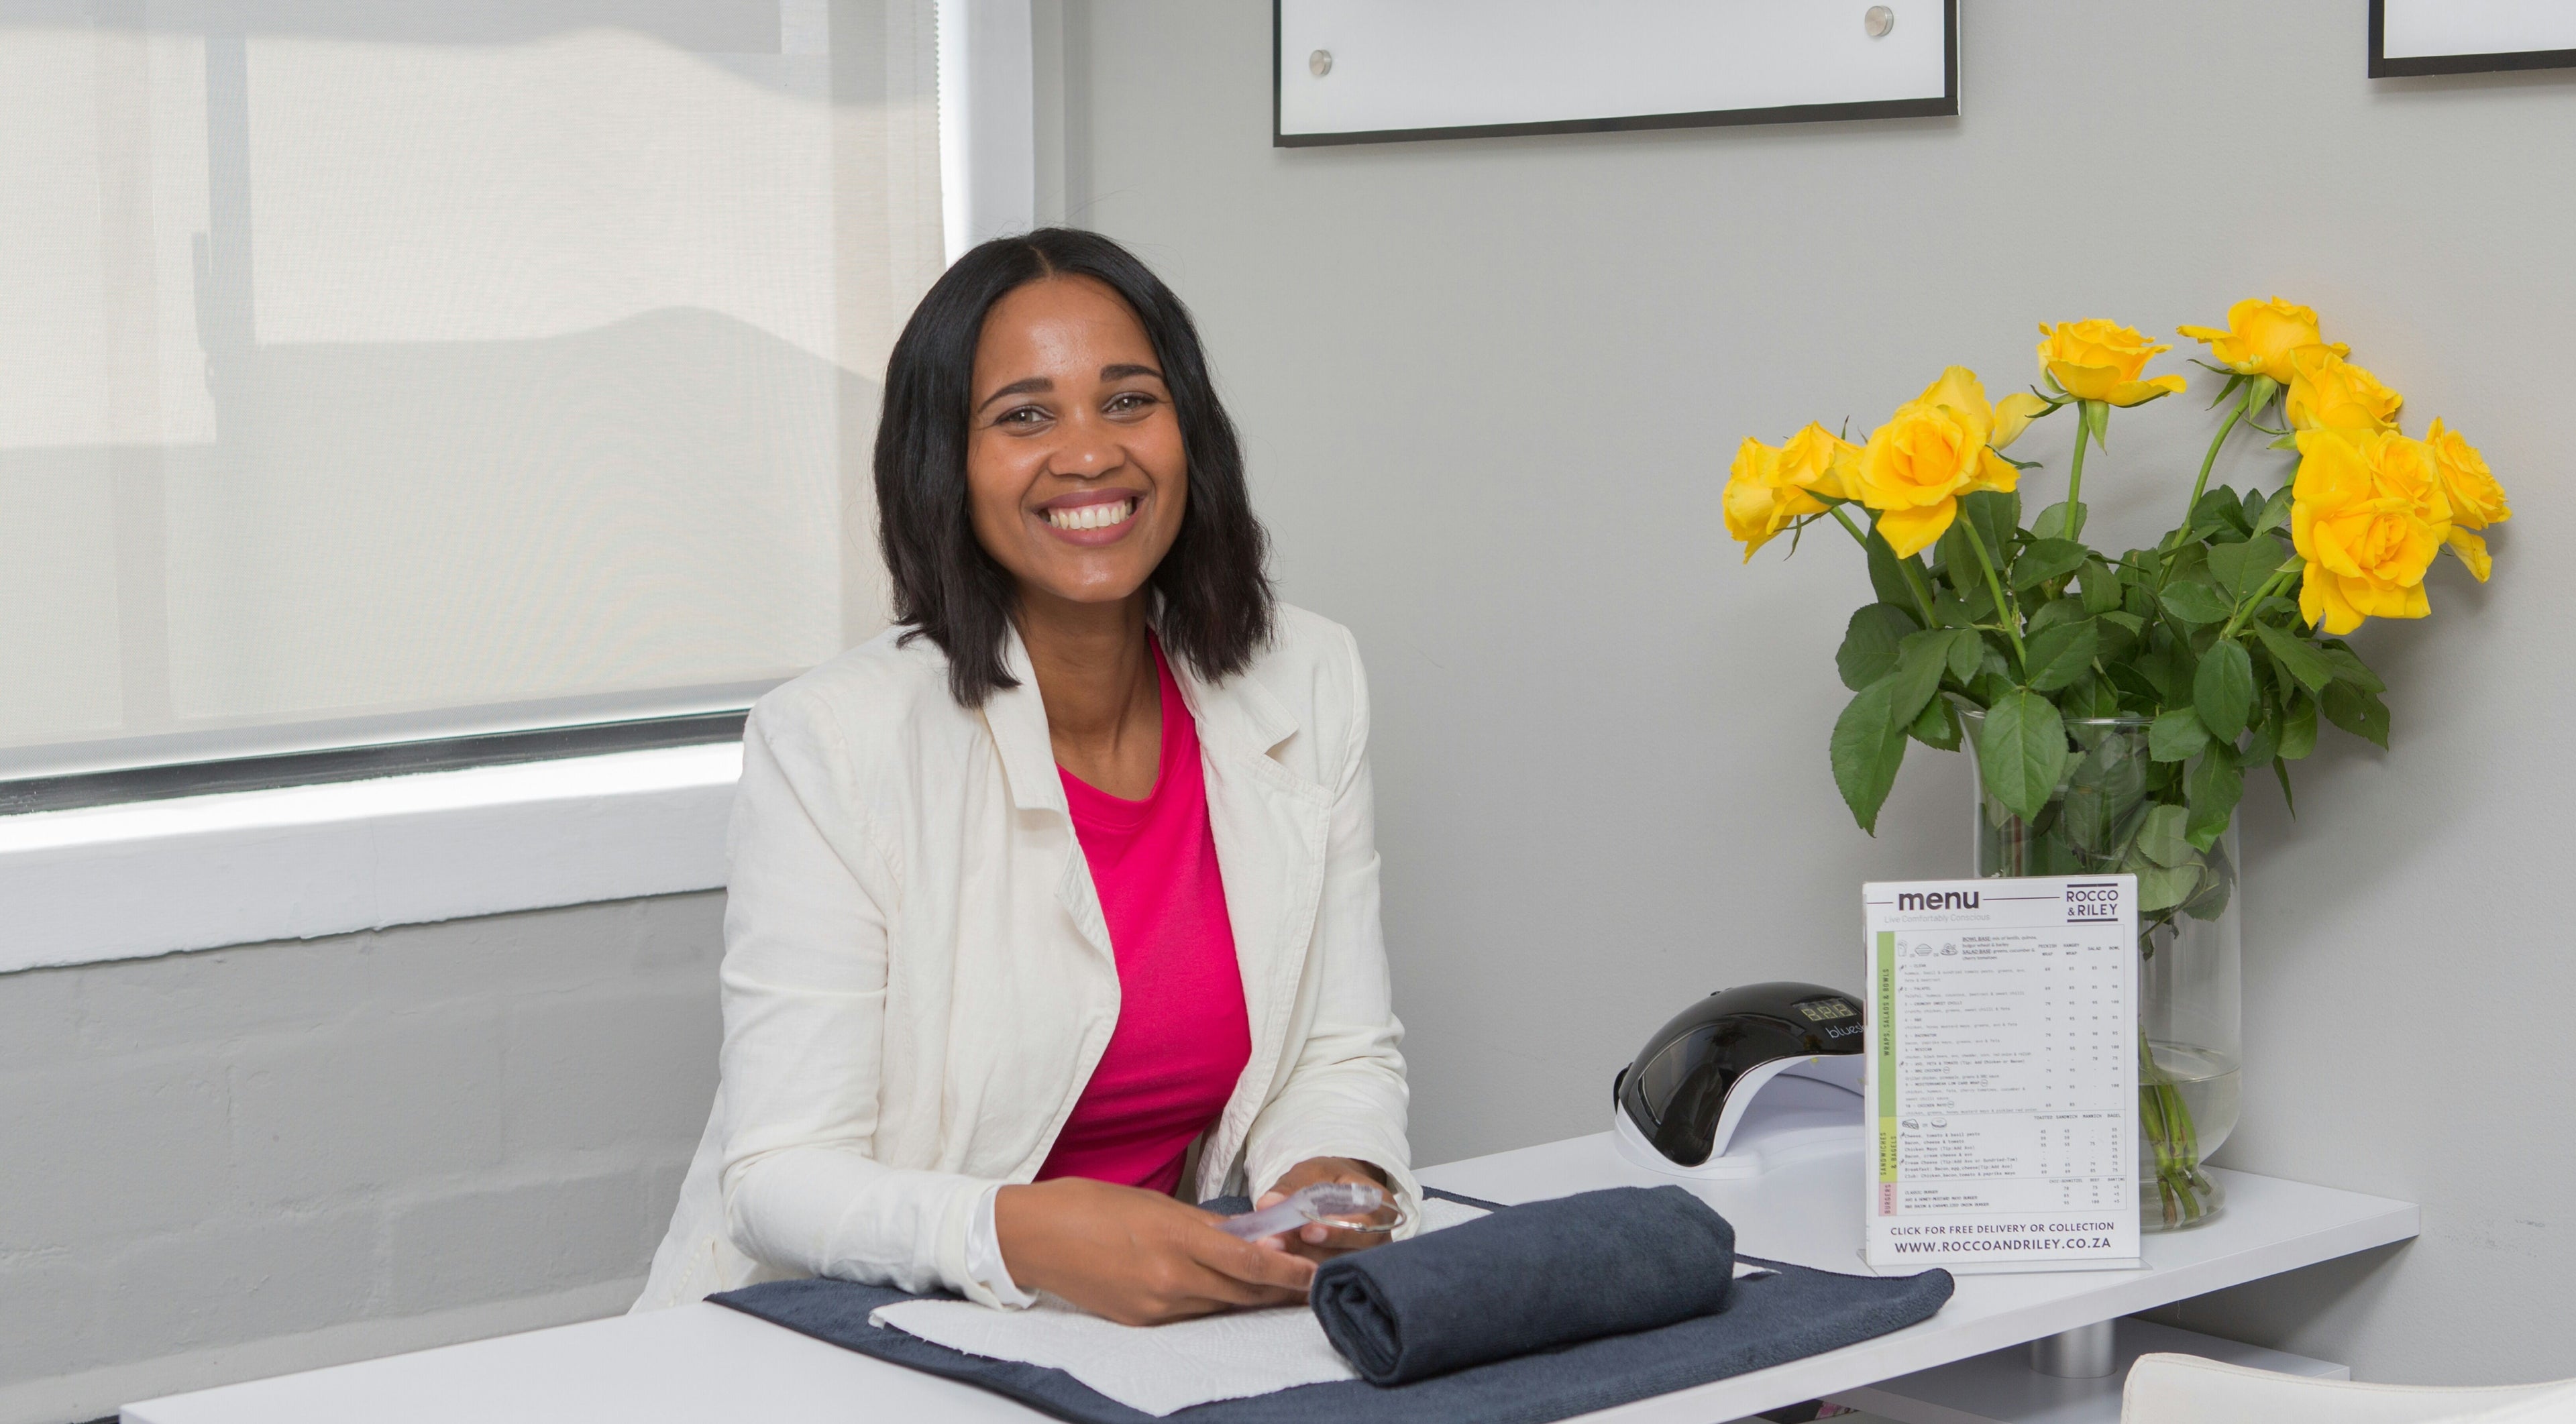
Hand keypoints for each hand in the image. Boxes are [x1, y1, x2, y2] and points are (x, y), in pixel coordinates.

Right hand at [994, 1177, 1315, 1325]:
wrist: (1032, 1237)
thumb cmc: (1090, 1205)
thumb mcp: (1155, 1202)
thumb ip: (1203, 1224)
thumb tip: (1246, 1236)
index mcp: (1175, 1239)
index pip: (1248, 1262)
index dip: (1287, 1271)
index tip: (1315, 1272)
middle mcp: (1168, 1279)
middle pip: (1241, 1292)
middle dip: (1278, 1288)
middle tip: (1308, 1280)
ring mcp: (1154, 1306)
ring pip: (1218, 1305)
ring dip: (1247, 1296)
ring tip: (1275, 1285)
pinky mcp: (1140, 1321)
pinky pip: (1189, 1313)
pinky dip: (1210, 1301)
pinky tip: (1220, 1289)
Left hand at [1252, 1157, 1396, 1262]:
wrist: (1337, 1190)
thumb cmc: (1329, 1179)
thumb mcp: (1313, 1172)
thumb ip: (1292, 1187)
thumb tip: (1268, 1204)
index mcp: (1380, 1206)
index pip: (1365, 1224)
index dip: (1337, 1232)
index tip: (1307, 1232)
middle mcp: (1379, 1239)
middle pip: (1350, 1254)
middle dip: (1310, 1251)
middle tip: (1275, 1245)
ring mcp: (1364, 1261)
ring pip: (1335, 1270)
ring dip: (1300, 1264)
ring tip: (1268, 1254)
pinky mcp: (1345, 1275)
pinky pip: (1324, 1279)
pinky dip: (1299, 1274)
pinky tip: (1275, 1266)